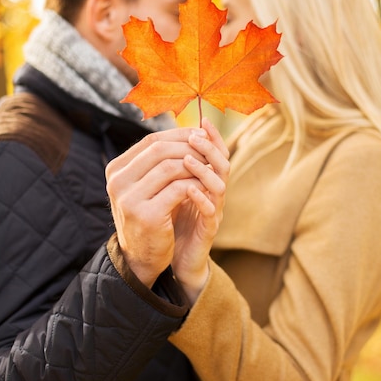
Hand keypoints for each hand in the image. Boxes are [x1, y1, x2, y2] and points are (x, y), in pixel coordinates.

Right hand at [105, 121, 228, 291]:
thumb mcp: (145, 187)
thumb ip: (157, 162)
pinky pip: (179, 189)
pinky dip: (196, 185)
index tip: (201, 135)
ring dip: (195, 166)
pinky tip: (206, 188)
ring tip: (210, 169)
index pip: (150, 141)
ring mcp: (129, 198)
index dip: (178, 135)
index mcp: (116, 170)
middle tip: (209, 151)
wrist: (140, 259)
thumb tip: (189, 132)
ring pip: (171, 167)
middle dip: (189, 147)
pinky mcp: (147, 215)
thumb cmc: (148, 218)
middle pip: (160, 150)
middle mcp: (117, 182)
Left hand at [172, 118, 229, 302]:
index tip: (201, 120)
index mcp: (206, 182)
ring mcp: (213, 211)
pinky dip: (201, 198)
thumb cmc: (173, 222)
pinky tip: (188, 189)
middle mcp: (214, 194)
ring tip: (187, 158)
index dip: (212, 137)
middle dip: (209, 148)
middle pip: (222, 164)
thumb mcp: (170, 191)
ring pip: (219, 185)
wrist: (175, 259)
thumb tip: (158, 142)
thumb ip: (171, 171)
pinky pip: (211, 211)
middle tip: (194, 136)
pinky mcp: (209, 230)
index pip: (215, 153)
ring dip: (204, 169)